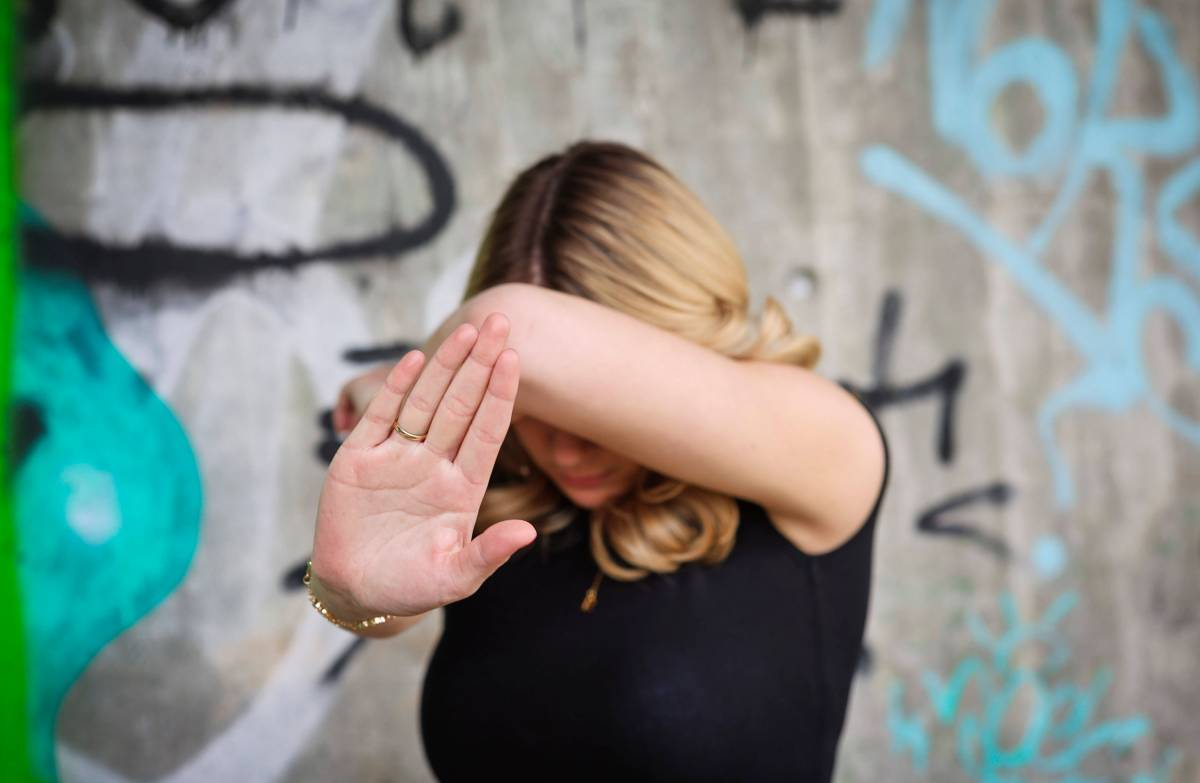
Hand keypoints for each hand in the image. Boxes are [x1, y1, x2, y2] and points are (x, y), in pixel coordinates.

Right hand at [310, 312, 536, 617]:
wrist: (357, 592)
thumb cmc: (412, 586)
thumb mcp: (455, 577)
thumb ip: (489, 553)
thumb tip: (528, 533)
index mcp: (462, 488)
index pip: (486, 432)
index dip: (500, 396)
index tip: (515, 361)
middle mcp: (433, 464)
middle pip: (460, 405)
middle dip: (481, 365)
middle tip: (501, 322)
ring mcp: (396, 458)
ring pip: (425, 403)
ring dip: (445, 367)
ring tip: (468, 331)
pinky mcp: (358, 460)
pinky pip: (381, 417)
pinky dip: (396, 389)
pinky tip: (414, 359)